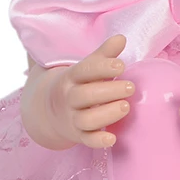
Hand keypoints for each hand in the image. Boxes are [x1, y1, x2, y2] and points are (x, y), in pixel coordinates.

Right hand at [43, 35, 132, 149]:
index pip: (84, 70)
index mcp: (72, 77)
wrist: (48, 111)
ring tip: (126, 107)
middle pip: (85, 95)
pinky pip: (86, 140)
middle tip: (131, 87)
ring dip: (106, 114)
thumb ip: (104, 54)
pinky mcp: (77, 135)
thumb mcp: (87, 68)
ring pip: (86, 119)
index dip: (102, 67)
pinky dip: (98, 141)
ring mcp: (72, 118)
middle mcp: (69, 98)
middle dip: (109, 91)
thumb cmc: (78, 85)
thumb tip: (121, 37)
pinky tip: (112, 139)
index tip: (121, 65)